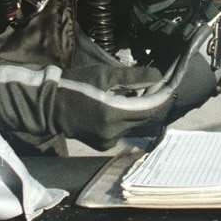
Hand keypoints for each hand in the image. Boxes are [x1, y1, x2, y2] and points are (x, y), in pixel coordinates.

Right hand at [0, 62, 179, 150]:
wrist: (50, 105)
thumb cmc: (77, 84)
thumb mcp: (105, 75)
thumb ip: (134, 77)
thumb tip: (159, 77)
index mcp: (112, 114)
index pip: (148, 108)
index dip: (161, 97)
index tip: (170, 85)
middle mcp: (112, 132)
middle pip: (143, 117)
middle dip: (150, 102)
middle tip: (153, 86)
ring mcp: (107, 141)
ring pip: (134, 124)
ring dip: (138, 110)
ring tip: (133, 94)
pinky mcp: (103, 145)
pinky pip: (124, 130)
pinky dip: (126, 119)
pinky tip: (118, 107)